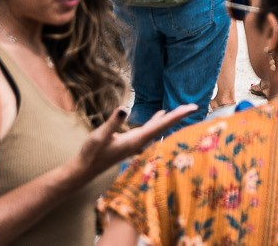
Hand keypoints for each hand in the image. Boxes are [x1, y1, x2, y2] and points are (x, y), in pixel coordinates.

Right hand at [71, 104, 197, 176]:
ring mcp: (135, 143)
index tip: (191, 109)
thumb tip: (125, 108)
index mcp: (135, 140)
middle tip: (193, 106)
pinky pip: (149, 130)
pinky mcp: (130, 143)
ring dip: (169, 119)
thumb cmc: (91, 153)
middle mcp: (139, 142)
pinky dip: (157, 121)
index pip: (160, 126)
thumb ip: (113, 122)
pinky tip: (159, 115)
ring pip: (157, 129)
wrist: (84, 170)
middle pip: (163, 127)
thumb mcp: (100, 135)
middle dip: (178, 117)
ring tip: (181, 109)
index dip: (176, 116)